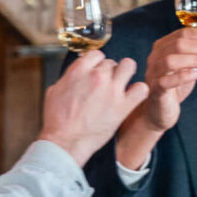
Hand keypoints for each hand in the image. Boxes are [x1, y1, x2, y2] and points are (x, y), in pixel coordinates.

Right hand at [38, 50, 150, 166]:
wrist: (66, 142)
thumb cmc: (57, 120)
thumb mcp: (55, 90)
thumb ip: (69, 77)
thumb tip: (76, 73)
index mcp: (79, 70)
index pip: (97, 54)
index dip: (97, 63)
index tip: (97, 72)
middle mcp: (97, 76)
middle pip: (111, 62)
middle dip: (109, 72)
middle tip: (106, 84)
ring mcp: (112, 90)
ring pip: (129, 66)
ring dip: (126, 73)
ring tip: (122, 84)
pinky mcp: (123, 106)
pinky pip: (141, 89)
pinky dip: (138, 91)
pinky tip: (132, 96)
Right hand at [113, 29, 196, 166]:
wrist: (159, 111)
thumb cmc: (174, 86)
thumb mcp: (187, 66)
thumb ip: (196, 54)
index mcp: (163, 47)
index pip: (183, 33)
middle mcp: (155, 57)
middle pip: (178, 44)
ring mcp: (153, 74)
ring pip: (170, 60)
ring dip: (193, 59)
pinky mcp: (155, 90)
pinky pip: (165, 81)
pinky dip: (183, 76)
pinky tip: (196, 74)